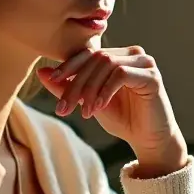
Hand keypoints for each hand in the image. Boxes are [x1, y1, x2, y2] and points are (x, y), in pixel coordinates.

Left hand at [37, 46, 186, 176]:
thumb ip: (68, 87)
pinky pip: (121, 75)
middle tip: (64, 107)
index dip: (68, 66)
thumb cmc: (123, 120)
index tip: (52, 81)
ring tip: (83, 113)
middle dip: (76, 82)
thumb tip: (41, 72)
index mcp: (118, 55)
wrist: (150, 140)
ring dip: (90, 89)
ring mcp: (144, 62)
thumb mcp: (90, 102)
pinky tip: (97, 108)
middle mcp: (132, 53)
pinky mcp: (152, 76)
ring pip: (106, 64)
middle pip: (96, 58)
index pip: (88, 53)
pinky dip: (105, 91)